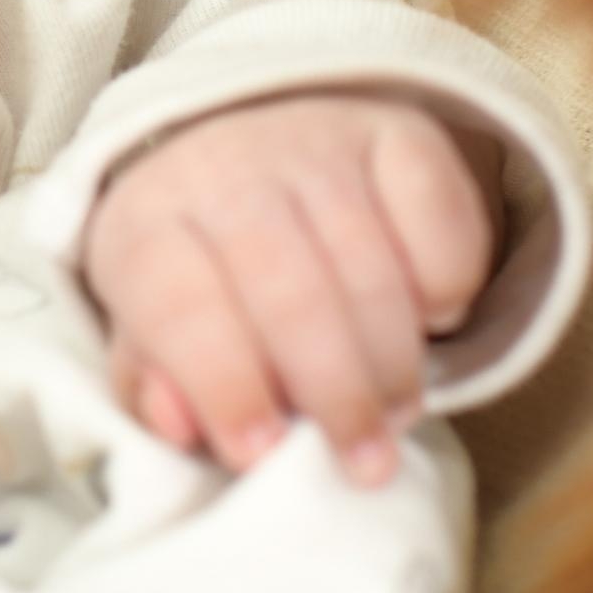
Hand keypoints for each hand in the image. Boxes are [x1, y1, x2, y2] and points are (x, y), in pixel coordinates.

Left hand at [83, 93, 497, 485]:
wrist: (246, 158)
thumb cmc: (197, 279)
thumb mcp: (151, 334)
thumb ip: (154, 389)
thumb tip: (179, 423)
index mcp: (146, 221)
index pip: (180, 304)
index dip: (224, 385)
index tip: (262, 453)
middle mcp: (227, 166)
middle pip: (290, 292)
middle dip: (334, 394)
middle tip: (363, 460)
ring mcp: (316, 141)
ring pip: (370, 267)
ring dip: (392, 362)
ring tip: (396, 415)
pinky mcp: (399, 132)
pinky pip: (442, 223)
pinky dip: (446, 289)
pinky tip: (427, 320)